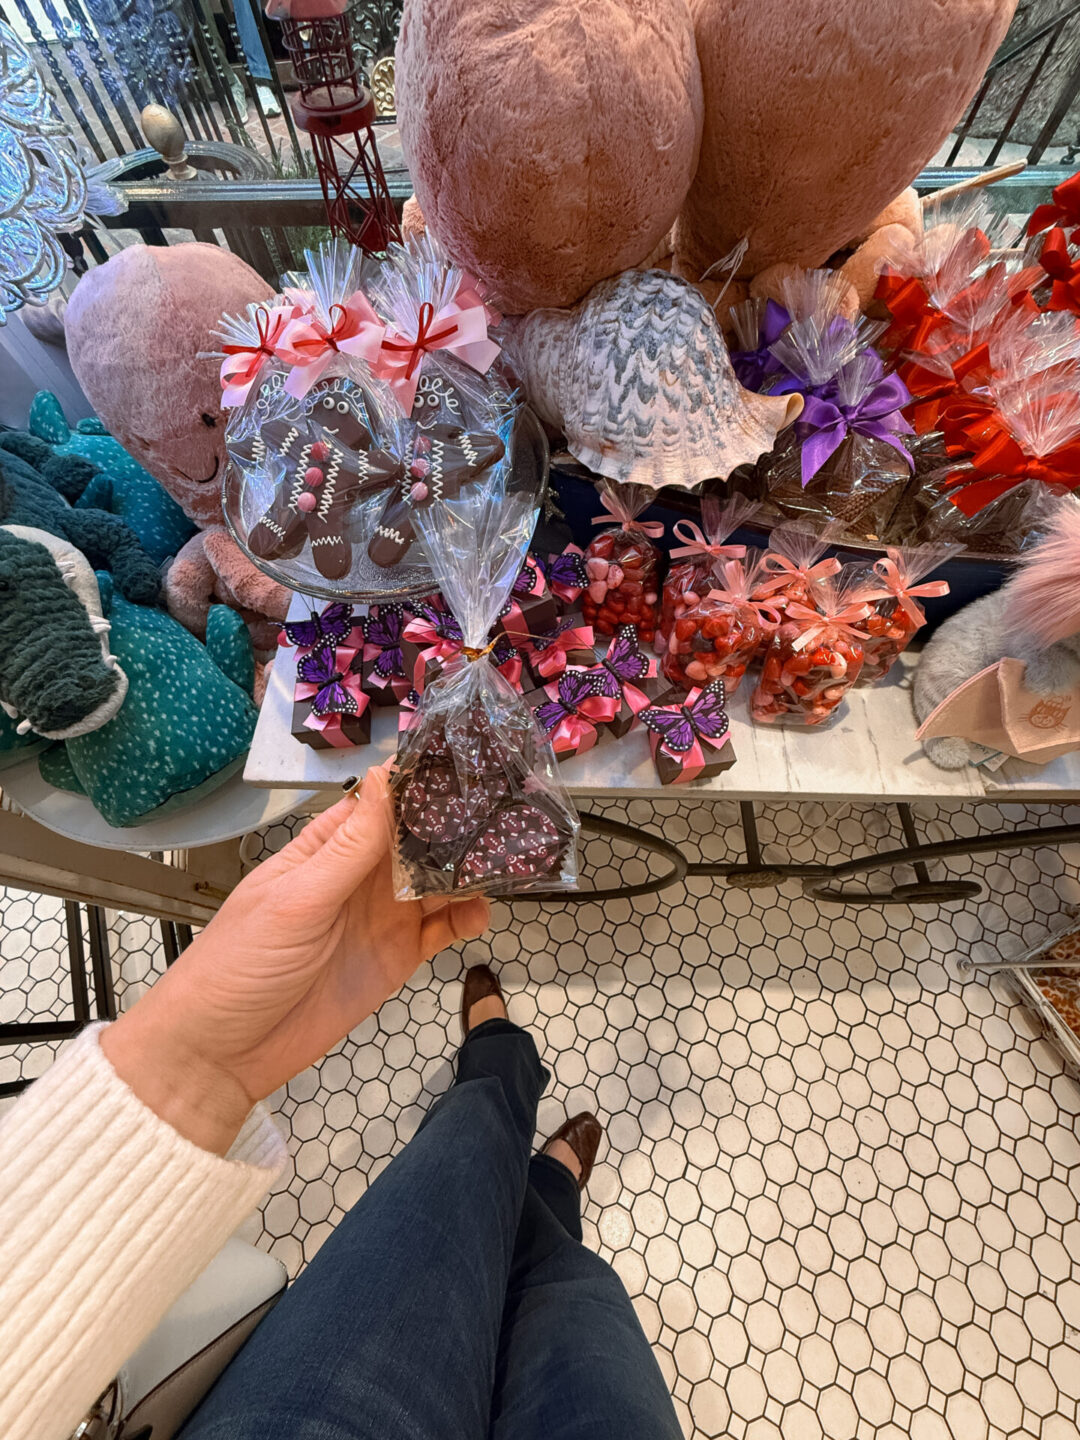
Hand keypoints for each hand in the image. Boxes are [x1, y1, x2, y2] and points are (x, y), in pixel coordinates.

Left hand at [102, 767, 489, 1154]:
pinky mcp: (397, 957)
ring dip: (469, 870)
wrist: (225, 1052)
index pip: (381, 803)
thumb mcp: (296, 899)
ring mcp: (381, 917)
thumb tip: (384, 776)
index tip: (466, 763)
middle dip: (457, 826)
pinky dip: (466, 917)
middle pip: (418, 839)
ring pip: (438, 881)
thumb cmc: (241, 964)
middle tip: (506, 811)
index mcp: (326, 849)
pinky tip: (482, 911)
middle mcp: (360, 876)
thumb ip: (349, 846)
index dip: (419, 784)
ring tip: (505, 860)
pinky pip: (442, 929)